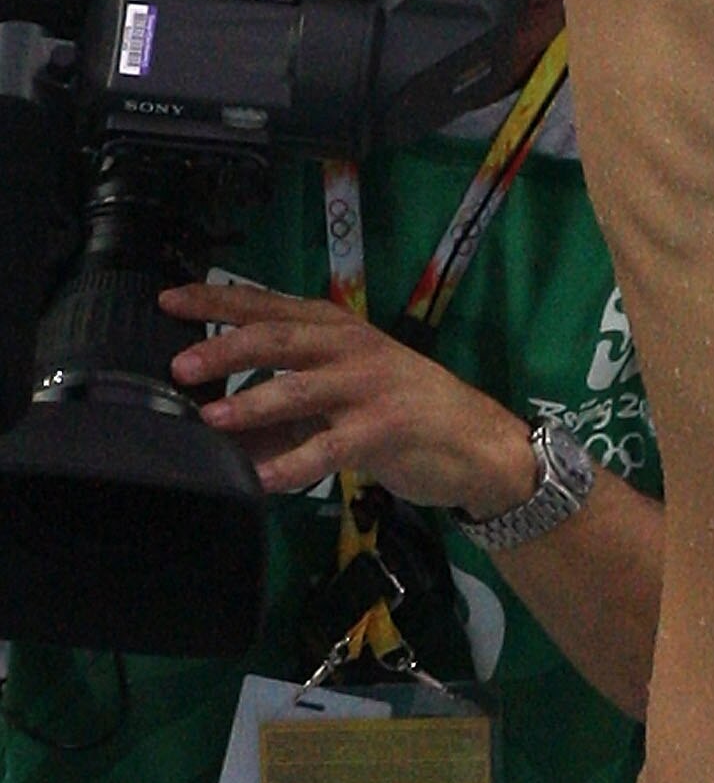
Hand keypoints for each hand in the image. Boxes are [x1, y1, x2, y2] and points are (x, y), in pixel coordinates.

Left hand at [161, 280, 536, 510]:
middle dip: (226, 348)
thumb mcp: (342, 393)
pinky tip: (260, 481)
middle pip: (279, 339)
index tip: (169, 301)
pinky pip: (329, 448)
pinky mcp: (382, 430)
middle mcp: (350, 348)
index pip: (268, 307)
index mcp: (337, 328)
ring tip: (210, 418)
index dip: (217, 302)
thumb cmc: (401, 408)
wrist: (474, 440)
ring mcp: (367, 388)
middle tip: (180, 365)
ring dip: (251, 403)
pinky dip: (292, 465)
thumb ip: (282, 404)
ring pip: (301, 389)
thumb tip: (212, 423)